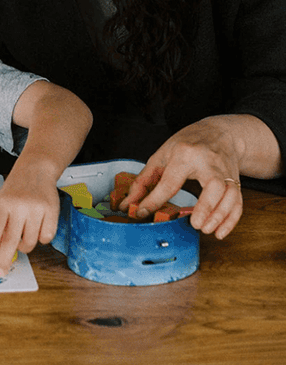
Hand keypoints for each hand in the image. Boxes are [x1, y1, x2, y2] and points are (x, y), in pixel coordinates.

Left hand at [0, 164, 60, 275]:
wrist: (36, 169)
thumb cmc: (16, 188)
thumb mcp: (2, 200)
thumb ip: (2, 222)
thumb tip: (0, 250)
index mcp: (3, 202)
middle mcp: (20, 205)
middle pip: (12, 239)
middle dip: (5, 259)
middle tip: (0, 271)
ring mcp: (37, 209)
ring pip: (30, 242)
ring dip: (25, 246)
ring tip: (23, 235)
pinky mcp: (52, 211)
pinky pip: (46, 237)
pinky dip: (41, 238)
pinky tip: (37, 228)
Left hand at [121, 118, 242, 238]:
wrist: (218, 132)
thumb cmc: (187, 144)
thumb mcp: (161, 156)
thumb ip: (143, 181)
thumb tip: (127, 204)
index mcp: (185, 154)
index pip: (170, 181)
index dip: (154, 200)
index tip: (142, 213)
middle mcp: (209, 162)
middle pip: (214, 185)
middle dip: (206, 207)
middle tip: (195, 224)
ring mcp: (225, 171)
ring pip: (230, 195)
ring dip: (220, 216)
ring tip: (205, 230)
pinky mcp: (236, 180)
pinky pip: (238, 201)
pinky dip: (232, 219)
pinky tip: (219, 232)